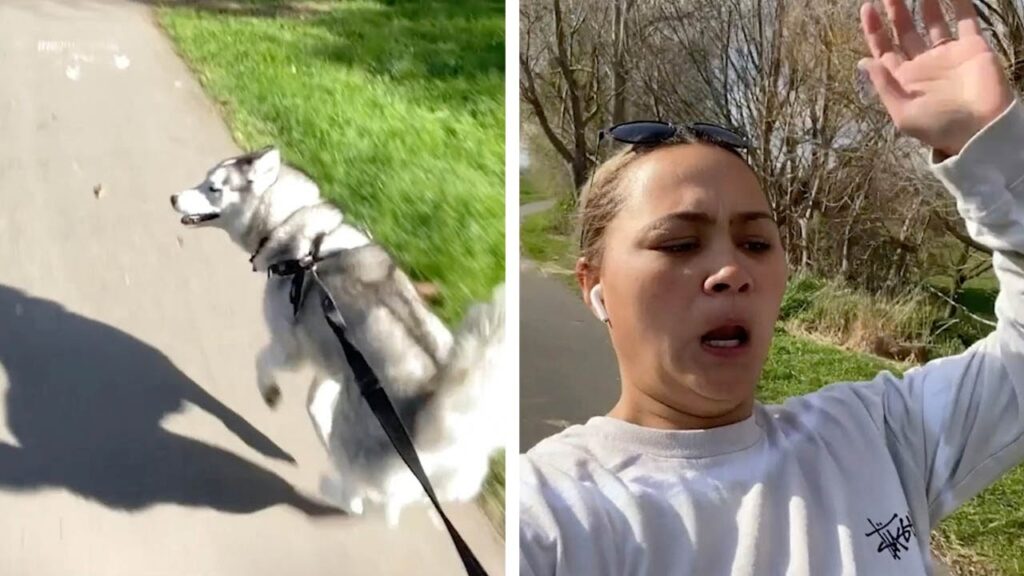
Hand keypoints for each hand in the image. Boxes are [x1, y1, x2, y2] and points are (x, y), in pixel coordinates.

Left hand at [858, 0, 1014, 156]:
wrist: (981, 130)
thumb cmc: (938, 127)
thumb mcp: (903, 114)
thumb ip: (885, 86)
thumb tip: (864, 62)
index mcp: (904, 79)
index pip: (884, 49)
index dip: (874, 30)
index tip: (867, 8)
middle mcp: (923, 64)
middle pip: (905, 31)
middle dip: (895, 12)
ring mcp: (947, 54)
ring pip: (932, 22)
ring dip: (924, 3)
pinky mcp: (972, 47)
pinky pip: (965, 20)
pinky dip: (959, 4)